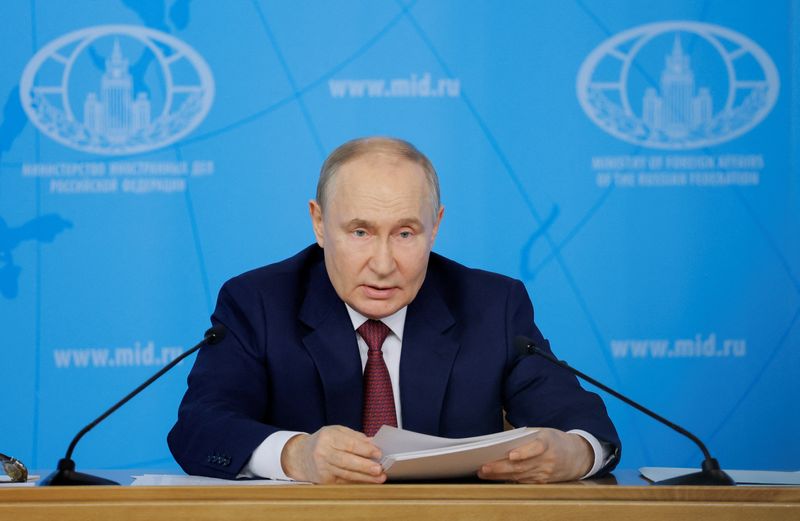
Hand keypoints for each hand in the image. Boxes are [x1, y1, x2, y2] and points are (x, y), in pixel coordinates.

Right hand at [280, 425, 386, 483]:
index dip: (365, 449)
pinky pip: (343, 482)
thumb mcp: (337, 432)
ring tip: (379, 478)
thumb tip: (374, 443)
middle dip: (365, 466)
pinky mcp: (323, 481)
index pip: (349, 444)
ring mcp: (322, 468)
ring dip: (364, 477)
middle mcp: (323, 453)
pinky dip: (357, 482)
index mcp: (328, 437)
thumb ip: (355, 437)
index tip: (378, 453)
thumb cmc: (323, 442)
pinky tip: (368, 482)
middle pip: (347, 461)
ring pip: (346, 474)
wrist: (300, 456)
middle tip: (379, 469)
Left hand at [477, 428, 592, 482]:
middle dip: (501, 467)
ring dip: (500, 475)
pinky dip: (508, 480)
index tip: (511, 455)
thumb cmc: (555, 440)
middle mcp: (548, 460)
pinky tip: (495, 478)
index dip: (524, 453)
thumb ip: (526, 437)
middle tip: (484, 467)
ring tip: (484, 473)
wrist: (578, 456)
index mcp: (548, 442)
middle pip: (522, 465)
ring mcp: (545, 473)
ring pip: (520, 475)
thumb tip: (503, 441)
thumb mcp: (544, 432)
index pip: (537, 448)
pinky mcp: (543, 482)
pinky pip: (523, 481)